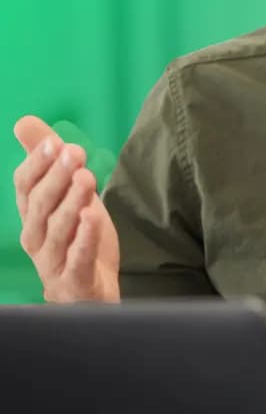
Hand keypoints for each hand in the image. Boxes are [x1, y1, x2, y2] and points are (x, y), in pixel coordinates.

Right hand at [13, 115, 120, 302]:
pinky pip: (78, 258)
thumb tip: (24, 122)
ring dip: (71, 201)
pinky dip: (84, 237)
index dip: (37, 164)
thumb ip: (46, 161)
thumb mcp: (64, 196)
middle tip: (75, 152)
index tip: (54, 142)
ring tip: (87, 177)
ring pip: (57, 229)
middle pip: (40, 204)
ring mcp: (53, 261)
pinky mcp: (75, 279)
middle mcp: (35, 237)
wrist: (90, 291)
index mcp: (31, 215)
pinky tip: (93, 216)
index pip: (25, 186)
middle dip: (56, 176)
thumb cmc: (74, 238)